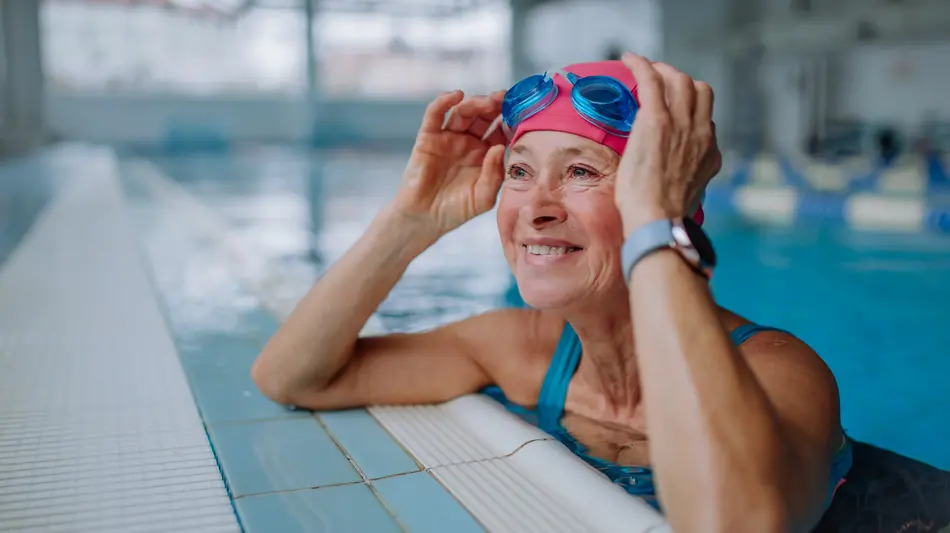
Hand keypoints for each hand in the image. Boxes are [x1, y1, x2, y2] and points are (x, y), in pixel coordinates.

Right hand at [390, 90, 508, 239]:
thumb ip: (494, 174)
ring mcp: (448, 138)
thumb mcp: (484, 197)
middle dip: (495, 105)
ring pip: (463, 112)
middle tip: (504, 99)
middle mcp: (469, 142)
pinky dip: (444, 101)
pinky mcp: (428, 137)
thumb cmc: (456, 210)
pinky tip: (456, 95)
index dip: (510, 120)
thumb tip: (500, 148)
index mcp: (486, 154)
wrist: (424, 219)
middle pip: (483, 116)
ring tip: (487, 102)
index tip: (521, 112)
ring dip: (475, 102)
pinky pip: (435, 115)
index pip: (501, 130)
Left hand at [614, 53, 721, 233]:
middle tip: (659, 80)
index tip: (673, 108)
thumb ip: (684, 181)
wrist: (658, 221)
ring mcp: (681, 124)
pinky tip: (629, 59)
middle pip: (699, 90)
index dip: (690, 107)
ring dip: (662, 71)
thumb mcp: (685, 197)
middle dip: (680, 81)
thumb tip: (673, 182)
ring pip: (679, 80)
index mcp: (710, 153)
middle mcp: (701, 133)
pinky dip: (641, 65)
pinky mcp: (656, 120)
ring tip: (645, 69)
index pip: (706, 117)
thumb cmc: (663, 218)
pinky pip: (651, 80)